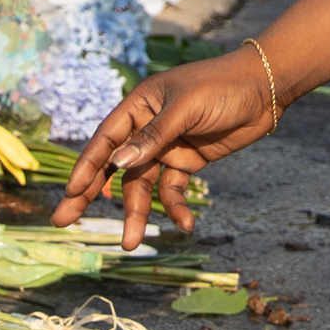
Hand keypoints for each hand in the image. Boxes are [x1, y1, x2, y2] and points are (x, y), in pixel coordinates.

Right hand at [45, 54, 283, 245]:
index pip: (105, 139)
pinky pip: (172, 189)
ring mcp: (166, 146)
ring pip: (142, 185)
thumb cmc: (222, 86)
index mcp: (139, 105)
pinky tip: (185, 224)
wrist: (265, 88)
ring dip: (136, 212)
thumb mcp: (187, 108)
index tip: (71, 193)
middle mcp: (147, 127)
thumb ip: (154, 137)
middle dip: (90, 194)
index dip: (87, 167)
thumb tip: (118, 163)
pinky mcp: (187, 161)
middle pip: (114, 166)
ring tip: (130, 243)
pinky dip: (175, 207)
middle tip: (63, 221)